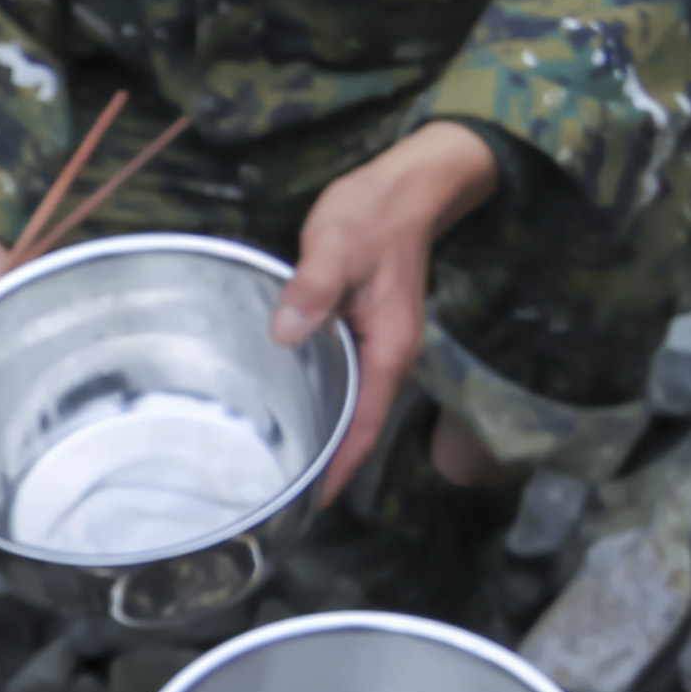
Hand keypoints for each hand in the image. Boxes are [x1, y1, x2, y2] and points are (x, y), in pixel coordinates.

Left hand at [270, 122, 501, 500]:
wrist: (409, 187)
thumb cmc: (373, 214)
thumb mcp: (335, 245)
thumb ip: (312, 289)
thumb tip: (286, 333)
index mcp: (388, 351)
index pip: (365, 426)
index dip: (341, 468)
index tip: (312, 504)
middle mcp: (392, 359)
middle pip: (360, 427)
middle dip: (328, 464)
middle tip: (280, 494)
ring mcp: (384, 347)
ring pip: (355, 407)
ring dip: (327, 435)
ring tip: (282, 463)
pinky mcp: (371, 333)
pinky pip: (350, 384)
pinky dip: (328, 405)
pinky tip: (296, 409)